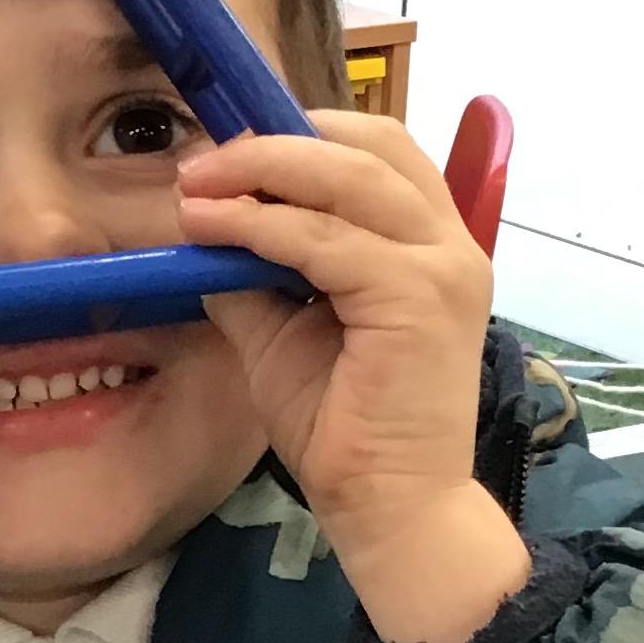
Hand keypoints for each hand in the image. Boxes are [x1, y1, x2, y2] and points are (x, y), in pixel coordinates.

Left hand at [183, 109, 531, 642]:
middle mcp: (448, 243)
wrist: (389, 508)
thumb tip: (201, 227)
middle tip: (200, 164)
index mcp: (428, 243)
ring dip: (260, 171)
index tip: (226, 153)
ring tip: (195, 189)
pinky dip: (261, 226)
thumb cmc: (345, 430)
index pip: (376, 149)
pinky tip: (212, 231)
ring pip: (348, 176)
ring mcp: (443, 265)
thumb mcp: (284, 333)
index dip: (301, 135)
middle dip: (273, 142)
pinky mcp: (419, 297)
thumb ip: (254, 275)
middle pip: (367, 143)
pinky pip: (325, 239)